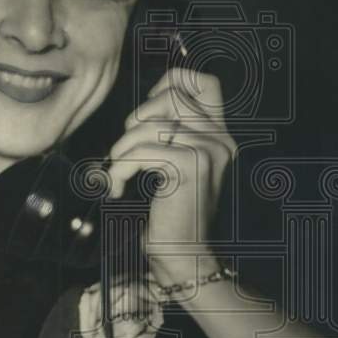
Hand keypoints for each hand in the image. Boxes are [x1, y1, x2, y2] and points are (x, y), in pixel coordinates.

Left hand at [106, 67, 235, 287]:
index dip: (172, 83)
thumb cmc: (172, 214)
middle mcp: (220, 139)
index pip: (206, 82)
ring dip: (122, 150)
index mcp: (219, 135)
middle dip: (136, 120)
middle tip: (127, 152)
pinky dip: (120, 168)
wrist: (185, 255)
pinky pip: (142, 151)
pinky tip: (117, 189)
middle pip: (171, 96)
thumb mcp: (174, 165)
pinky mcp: (191, 167)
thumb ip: (169, 134)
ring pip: (149, 125)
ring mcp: (209, 151)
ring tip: (118, 174)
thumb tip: (141, 110)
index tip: (148, 112)